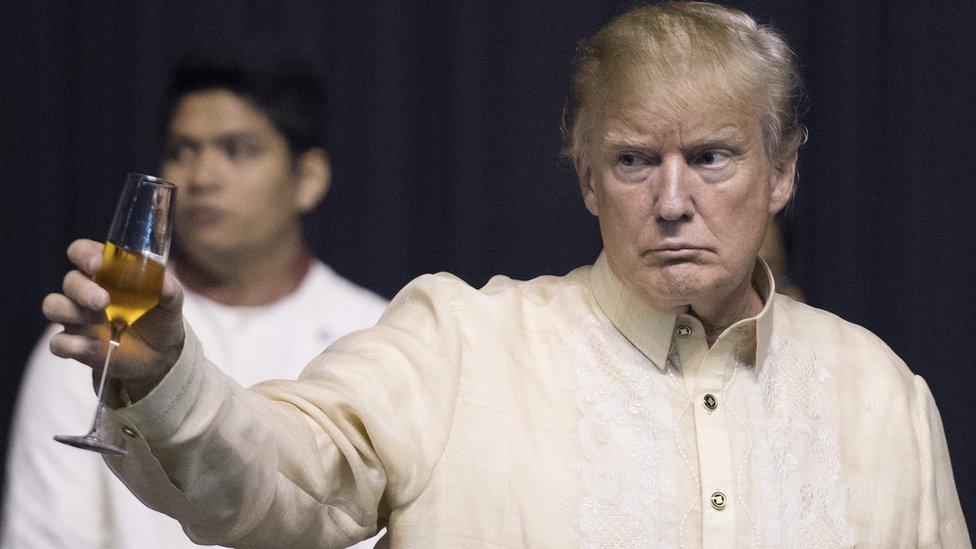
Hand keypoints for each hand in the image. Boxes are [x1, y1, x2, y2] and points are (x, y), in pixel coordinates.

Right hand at [43, 239, 185, 402]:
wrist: (161, 354)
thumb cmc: (160, 317)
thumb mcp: (171, 301)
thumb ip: (167, 289)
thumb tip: (163, 283)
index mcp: (106, 271)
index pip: (82, 252)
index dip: (84, 254)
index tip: (97, 264)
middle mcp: (86, 291)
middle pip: (70, 280)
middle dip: (83, 289)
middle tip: (103, 301)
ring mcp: (77, 317)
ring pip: (53, 305)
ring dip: (72, 312)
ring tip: (101, 321)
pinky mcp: (76, 344)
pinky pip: (58, 342)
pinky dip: (72, 345)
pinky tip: (94, 347)